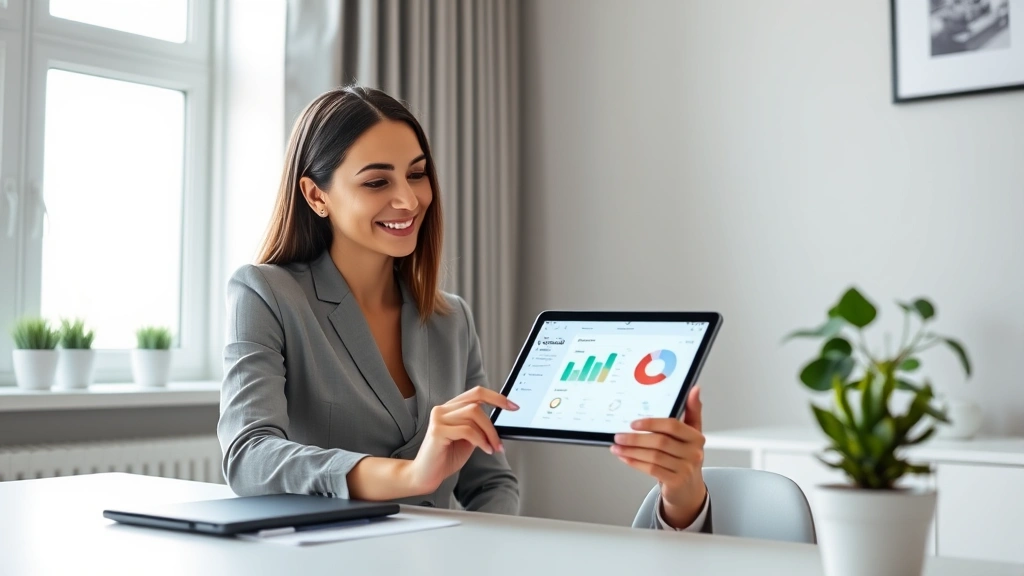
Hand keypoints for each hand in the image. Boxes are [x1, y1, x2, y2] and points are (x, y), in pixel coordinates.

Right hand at [407, 386, 518, 493]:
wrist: (426, 475)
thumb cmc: (446, 457)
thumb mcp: (469, 439)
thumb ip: (479, 427)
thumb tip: (499, 422)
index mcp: (451, 408)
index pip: (476, 393)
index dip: (496, 397)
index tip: (513, 406)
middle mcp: (443, 409)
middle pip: (476, 404)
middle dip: (492, 425)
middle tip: (499, 443)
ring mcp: (438, 418)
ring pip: (473, 415)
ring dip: (488, 434)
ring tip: (492, 448)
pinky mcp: (437, 430)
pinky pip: (467, 430)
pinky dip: (480, 440)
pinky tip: (484, 450)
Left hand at [611, 385, 706, 528]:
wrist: (689, 490)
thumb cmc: (685, 458)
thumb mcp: (691, 434)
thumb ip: (692, 411)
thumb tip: (694, 389)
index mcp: (696, 437)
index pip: (673, 426)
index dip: (652, 423)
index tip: (634, 423)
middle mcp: (693, 452)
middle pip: (660, 442)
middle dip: (636, 438)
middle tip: (619, 436)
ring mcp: (686, 468)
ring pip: (654, 456)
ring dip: (631, 451)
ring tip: (617, 447)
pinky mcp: (676, 481)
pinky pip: (652, 469)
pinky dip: (635, 463)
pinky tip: (625, 458)